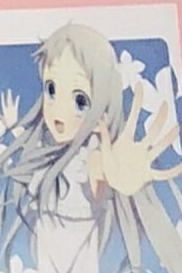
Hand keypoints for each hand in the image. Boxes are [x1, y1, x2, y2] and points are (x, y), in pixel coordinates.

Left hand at [93, 67, 181, 197]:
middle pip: (151, 131)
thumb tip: (99, 118)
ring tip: (176, 129)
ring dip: (167, 139)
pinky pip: (163, 173)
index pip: (132, 118)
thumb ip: (103, 136)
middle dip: (158, 119)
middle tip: (165, 104)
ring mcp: (145, 160)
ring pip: (159, 147)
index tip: (139, 85)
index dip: (136, 103)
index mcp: (126, 141)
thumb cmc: (110, 168)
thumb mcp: (104, 151)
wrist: (114, 187)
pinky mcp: (148, 174)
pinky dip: (173, 171)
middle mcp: (139, 148)